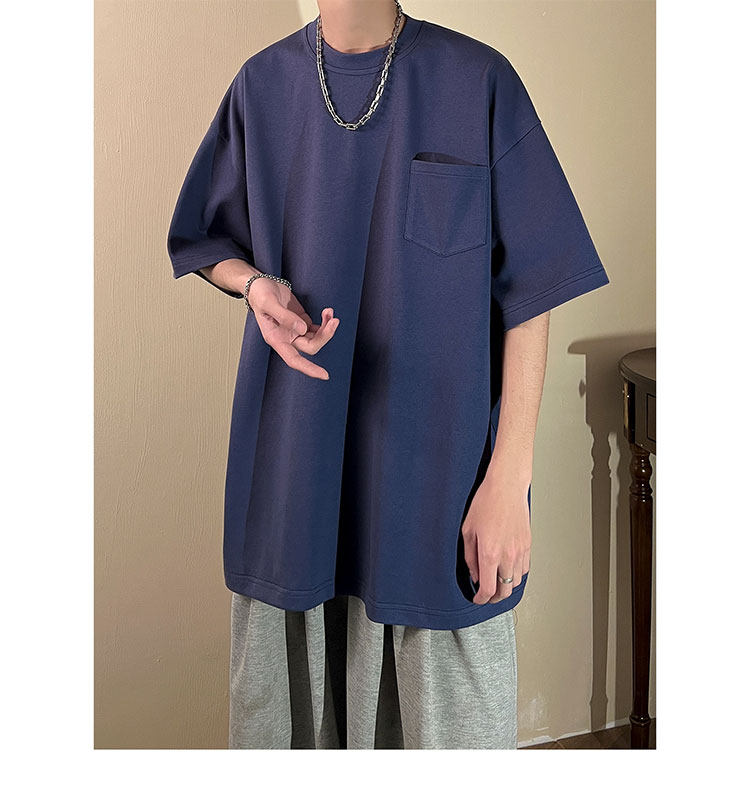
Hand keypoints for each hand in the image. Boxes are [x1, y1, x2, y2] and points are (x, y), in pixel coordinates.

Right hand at [248, 277, 338, 379]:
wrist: (261, 283)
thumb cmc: (260, 294)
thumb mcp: (269, 302)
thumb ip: (285, 316)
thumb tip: (303, 329)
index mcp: (276, 339)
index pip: (294, 360)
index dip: (309, 369)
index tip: (324, 375)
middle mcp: (287, 338)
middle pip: (311, 346)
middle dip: (325, 336)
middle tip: (334, 320)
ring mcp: (296, 331)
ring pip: (317, 338)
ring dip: (327, 328)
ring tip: (329, 312)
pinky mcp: (302, 321)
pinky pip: (318, 329)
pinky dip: (325, 322)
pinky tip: (327, 312)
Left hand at [460, 474, 530, 603]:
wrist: (507, 487)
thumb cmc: (486, 503)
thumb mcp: (468, 531)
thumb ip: (470, 557)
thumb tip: (475, 574)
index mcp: (489, 554)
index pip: (488, 589)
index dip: (481, 599)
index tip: (477, 599)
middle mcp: (507, 556)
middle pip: (504, 591)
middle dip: (494, 598)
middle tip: (486, 596)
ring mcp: (520, 551)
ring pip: (516, 582)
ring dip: (506, 587)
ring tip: (497, 583)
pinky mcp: (527, 545)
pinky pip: (524, 569)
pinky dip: (516, 575)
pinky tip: (508, 570)